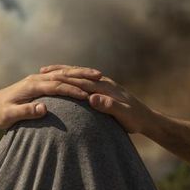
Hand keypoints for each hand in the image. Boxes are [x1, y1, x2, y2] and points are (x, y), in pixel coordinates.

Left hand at [0, 67, 102, 128]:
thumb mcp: (9, 116)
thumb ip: (26, 112)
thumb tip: (44, 108)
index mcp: (31, 86)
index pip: (56, 86)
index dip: (72, 90)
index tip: (88, 95)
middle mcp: (35, 79)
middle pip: (63, 75)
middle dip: (82, 76)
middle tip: (100, 78)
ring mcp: (36, 79)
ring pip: (62, 73)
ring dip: (79, 73)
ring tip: (98, 75)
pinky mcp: (37, 81)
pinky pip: (58, 75)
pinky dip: (71, 75)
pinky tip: (81, 77)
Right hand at [39, 65, 154, 133]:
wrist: (148, 119)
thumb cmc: (136, 119)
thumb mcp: (124, 115)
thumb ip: (109, 106)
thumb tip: (92, 98)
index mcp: (105, 87)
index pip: (82, 80)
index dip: (64, 78)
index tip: (47, 77)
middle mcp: (103, 82)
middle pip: (78, 74)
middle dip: (60, 71)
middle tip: (40, 71)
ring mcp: (103, 85)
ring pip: (79, 75)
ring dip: (63, 72)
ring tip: (45, 72)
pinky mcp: (102, 90)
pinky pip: (83, 81)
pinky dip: (71, 79)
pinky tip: (63, 82)